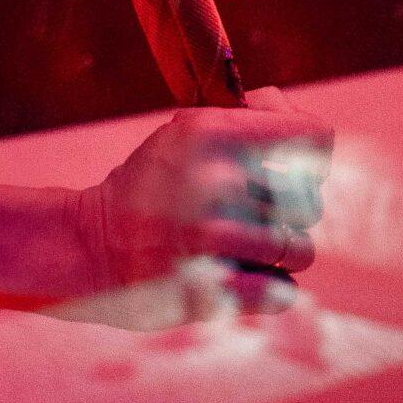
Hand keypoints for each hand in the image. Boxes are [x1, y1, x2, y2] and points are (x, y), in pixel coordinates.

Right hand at [72, 86, 333, 324]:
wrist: (89, 245)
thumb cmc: (148, 186)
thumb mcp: (185, 131)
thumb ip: (244, 118)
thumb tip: (287, 110)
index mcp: (213, 133)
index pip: (314, 137)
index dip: (312, 156)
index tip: (291, 170)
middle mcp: (218, 180)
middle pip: (309, 203)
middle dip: (287, 214)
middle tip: (250, 217)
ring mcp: (214, 237)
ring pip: (300, 250)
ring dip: (279, 255)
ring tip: (242, 250)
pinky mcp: (212, 288)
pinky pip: (284, 291)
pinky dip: (270, 289)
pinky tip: (239, 277)